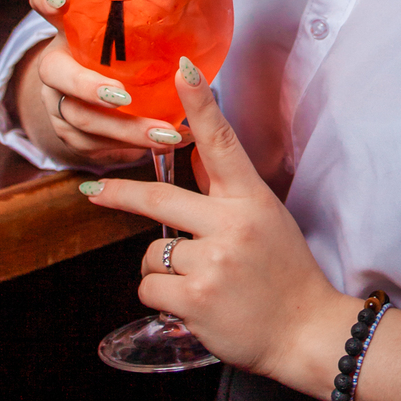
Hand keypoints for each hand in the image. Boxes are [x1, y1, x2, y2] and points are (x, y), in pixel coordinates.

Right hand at [14, 0, 181, 169]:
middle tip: (123, 96)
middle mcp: (54, 63)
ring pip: (79, 119)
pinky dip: (128, 149)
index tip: (62, 0)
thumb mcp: (134, 31)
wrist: (104, 95)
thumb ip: (148, 12)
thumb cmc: (127, 53)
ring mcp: (56, 101)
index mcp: (68, 27)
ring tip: (166, 134)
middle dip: (91, 88)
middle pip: (57, 74)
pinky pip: (92, 146)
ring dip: (125, 131)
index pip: (44, 1)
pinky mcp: (67, 133)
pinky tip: (161, 146)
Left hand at [76, 60, 357, 388]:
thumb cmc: (287, 275)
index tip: (182, 69)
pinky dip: (164, 298)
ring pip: (151, 253)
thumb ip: (227, 190)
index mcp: (252, 201)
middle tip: (94, 191)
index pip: (222, 143)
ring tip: (201, 283)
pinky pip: (150, 288)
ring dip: (163, 269)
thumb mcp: (266, 221)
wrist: (306, 332)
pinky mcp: (194, 298)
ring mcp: (212, 263)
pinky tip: (195, 305)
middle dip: (119, 194)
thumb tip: (195, 152)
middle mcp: (231, 226)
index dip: (200, 103)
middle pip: (158, 198)